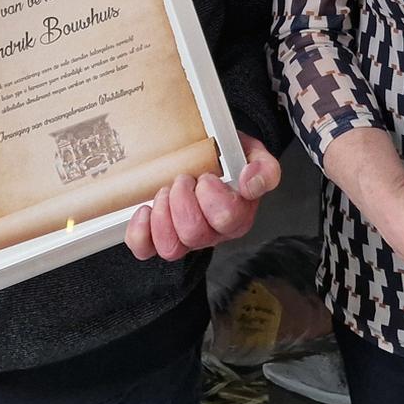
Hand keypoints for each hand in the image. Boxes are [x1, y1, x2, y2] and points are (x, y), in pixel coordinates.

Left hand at [125, 133, 280, 260]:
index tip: (207, 176)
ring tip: (164, 192)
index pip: (226, 218)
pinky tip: (144, 210)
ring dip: (162, 216)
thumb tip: (250, 183)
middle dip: (182, 201)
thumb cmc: (227, 156)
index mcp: (239, 214)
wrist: (208, 153)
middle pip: (195, 234)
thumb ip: (264, 168)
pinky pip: (145, 250)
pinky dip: (139, 233)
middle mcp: (214, 233)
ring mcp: (186, 239)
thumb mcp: (251, 153)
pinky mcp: (160, 238)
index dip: (211, 197)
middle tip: (183, 179)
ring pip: (171, 248)